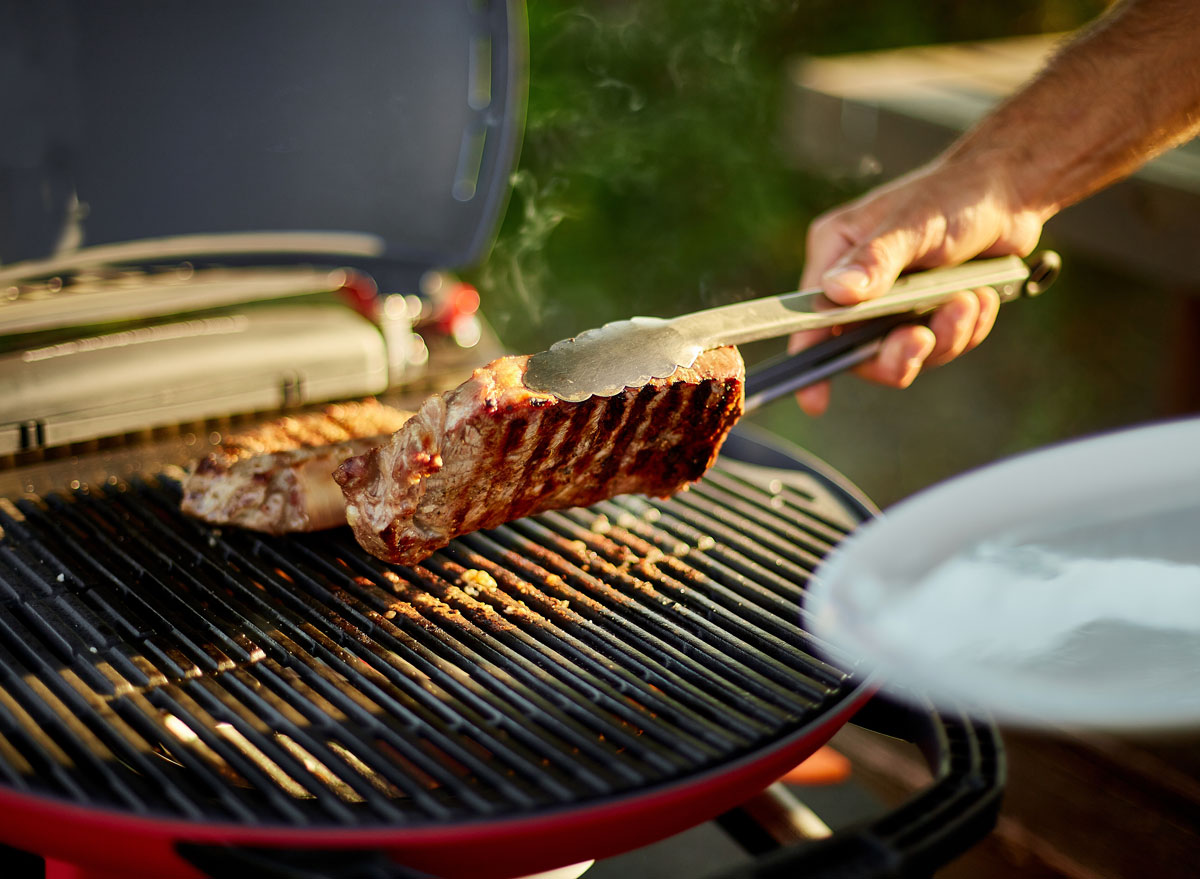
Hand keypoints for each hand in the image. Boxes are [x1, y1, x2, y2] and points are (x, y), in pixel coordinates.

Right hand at [792, 156, 1045, 414]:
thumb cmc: (953, 195)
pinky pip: (938, 347)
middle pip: (860, 349)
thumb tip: (836, 292)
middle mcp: (857, 286)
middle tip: (924, 337)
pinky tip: (980, 298)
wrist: (1010, 193)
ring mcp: (892, 303)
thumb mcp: (914, 225)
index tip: (815, 400)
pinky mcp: (926, 313)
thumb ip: (876, 261)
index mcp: (835, 255)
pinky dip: (964, 330)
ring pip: (905, 353)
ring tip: (968, 301)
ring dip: (943, 337)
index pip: (811, 317)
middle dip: (899, 351)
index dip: (811, 360)